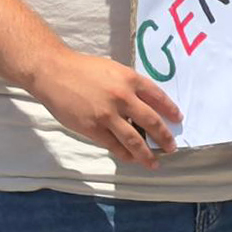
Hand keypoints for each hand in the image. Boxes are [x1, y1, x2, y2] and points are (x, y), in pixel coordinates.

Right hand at [33, 50, 181, 166]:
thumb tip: (145, 105)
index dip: (170, 110)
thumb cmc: (83, 69)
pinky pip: (115, 146)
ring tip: (155, 162)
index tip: (177, 120)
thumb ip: (130, 85)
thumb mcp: (113, 69)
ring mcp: (108, 115)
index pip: (158, 97)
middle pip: (151, 122)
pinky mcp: (93, 128)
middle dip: (165, 137)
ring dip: (147, 154)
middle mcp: (123, 97)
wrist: (54, 73)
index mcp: (130, 79)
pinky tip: (132, 159)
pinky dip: (126, 154)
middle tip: (172, 147)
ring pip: (135, 140)